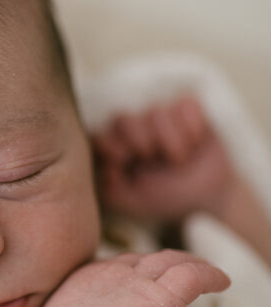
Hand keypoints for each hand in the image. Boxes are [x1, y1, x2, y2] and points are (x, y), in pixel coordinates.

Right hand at [27, 250, 229, 306]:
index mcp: (82, 282)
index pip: (115, 267)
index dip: (134, 272)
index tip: (145, 283)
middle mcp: (109, 274)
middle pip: (144, 259)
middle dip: (163, 264)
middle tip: (179, 273)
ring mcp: (136, 282)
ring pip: (172, 261)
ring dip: (191, 264)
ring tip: (208, 273)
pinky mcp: (161, 297)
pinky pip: (194, 276)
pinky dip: (211, 276)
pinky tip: (222, 283)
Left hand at [91, 96, 233, 222]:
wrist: (205, 197)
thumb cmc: (165, 197)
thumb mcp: (135, 202)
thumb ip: (112, 192)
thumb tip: (108, 169)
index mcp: (116, 146)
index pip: (100, 133)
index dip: (111, 143)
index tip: (124, 159)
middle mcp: (135, 127)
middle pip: (124, 119)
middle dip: (140, 141)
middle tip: (154, 158)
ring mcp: (161, 115)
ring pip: (157, 112)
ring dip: (172, 141)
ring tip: (180, 160)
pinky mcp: (189, 110)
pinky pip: (187, 104)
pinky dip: (192, 126)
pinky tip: (196, 142)